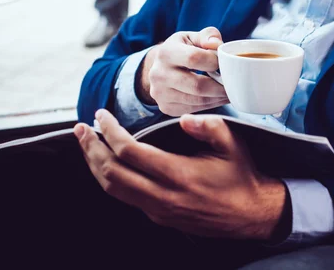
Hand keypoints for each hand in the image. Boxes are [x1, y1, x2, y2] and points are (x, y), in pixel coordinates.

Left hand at [74, 109, 286, 239]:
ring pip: (113, 189)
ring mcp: (159, 210)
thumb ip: (208, 127)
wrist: (252, 214)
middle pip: (111, 173)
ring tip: (87, 145)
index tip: (102, 115)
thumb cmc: (241, 176)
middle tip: (82, 128)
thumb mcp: (232, 144)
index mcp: (179, 175)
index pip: (130, 152)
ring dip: (95, 165)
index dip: (110, 131)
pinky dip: (110, 178)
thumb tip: (184, 118)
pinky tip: (109, 164)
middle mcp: (163, 196)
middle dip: (91, 148)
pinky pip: (126, 198)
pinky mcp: (160, 217)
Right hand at [139, 27, 228, 115]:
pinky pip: (195, 109)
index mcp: (166, 53)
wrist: (161, 68)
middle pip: (197, 86)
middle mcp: (159, 74)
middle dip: (220, 86)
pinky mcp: (167, 108)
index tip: (224, 63)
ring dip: (218, 97)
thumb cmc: (182, 50)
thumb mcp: (192, 37)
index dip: (214, 61)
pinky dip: (211, 104)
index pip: (194, 58)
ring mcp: (161, 94)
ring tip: (230, 91)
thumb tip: (217, 44)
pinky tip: (218, 97)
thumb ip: (208, 35)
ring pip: (198, 100)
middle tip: (234, 84)